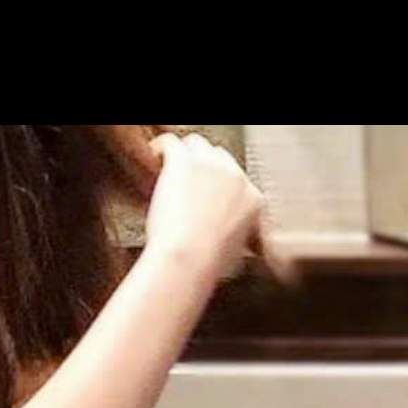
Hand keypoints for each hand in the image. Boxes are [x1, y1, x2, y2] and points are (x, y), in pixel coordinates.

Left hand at [144, 131, 268, 285]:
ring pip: (196, 145)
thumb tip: (231, 240)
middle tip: (185, 183)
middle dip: (202, 169)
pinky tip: (154, 158)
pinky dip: (161, 149)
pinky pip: (171, 143)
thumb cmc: (208, 264)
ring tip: (167, 169)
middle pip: (219, 158)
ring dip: (183, 156)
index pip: (237, 181)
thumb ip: (239, 237)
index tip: (205, 196)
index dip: (218, 187)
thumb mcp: (237, 252)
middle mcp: (236, 177)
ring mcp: (211, 166)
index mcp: (253, 199)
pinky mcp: (185, 161)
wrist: (191, 259)